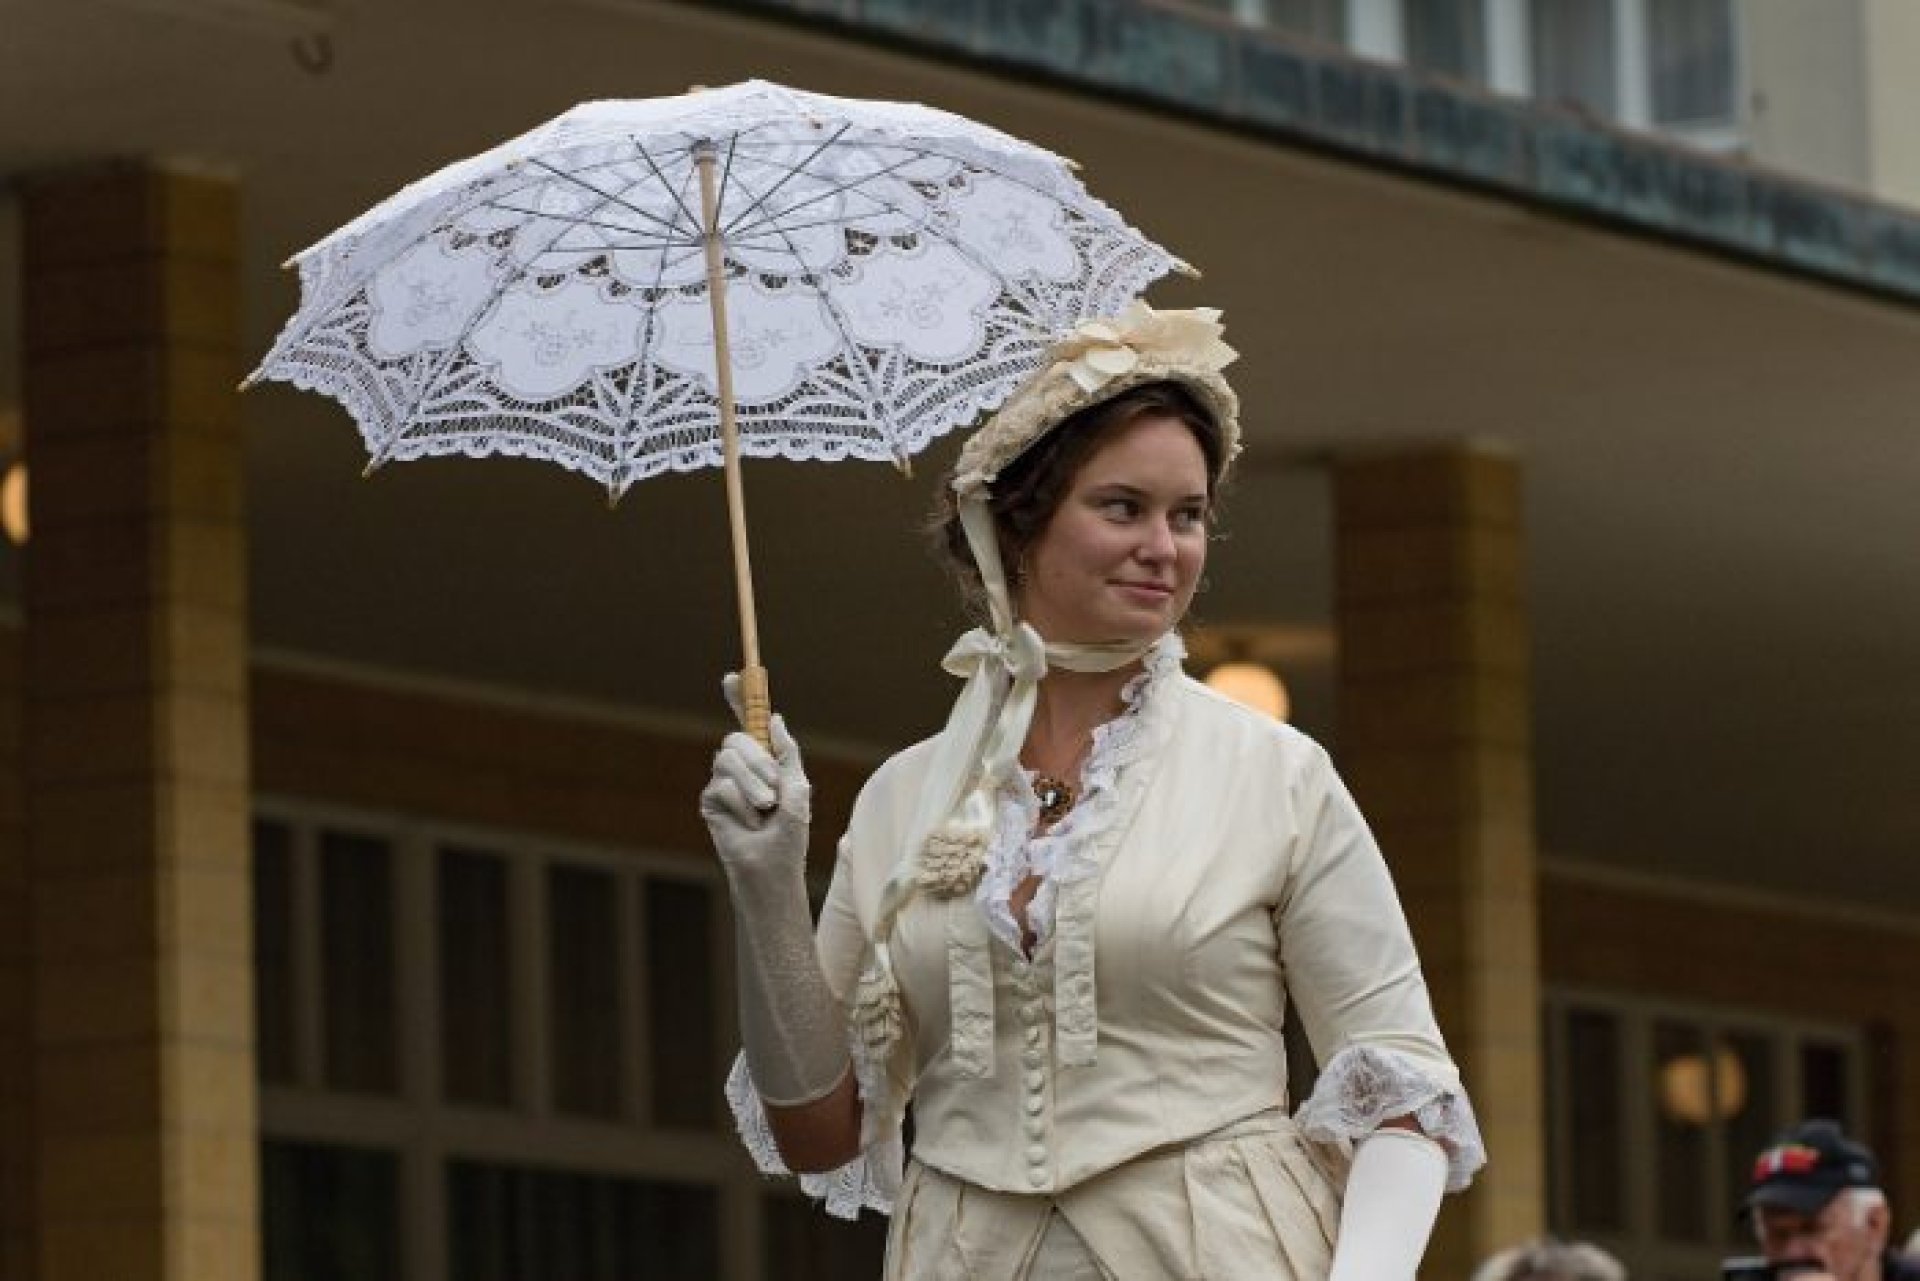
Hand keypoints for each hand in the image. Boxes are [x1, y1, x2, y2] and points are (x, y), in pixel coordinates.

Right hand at [701, 680, 810, 881]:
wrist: (773, 867)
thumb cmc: (790, 832)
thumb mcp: (798, 787)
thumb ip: (787, 753)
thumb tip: (776, 718)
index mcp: (764, 760)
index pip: (748, 723)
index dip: (739, 698)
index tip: (733, 676)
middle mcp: (742, 768)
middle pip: (737, 738)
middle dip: (758, 761)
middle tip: (774, 789)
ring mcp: (723, 782)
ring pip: (728, 759)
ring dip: (753, 786)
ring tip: (766, 809)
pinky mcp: (710, 800)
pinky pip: (721, 786)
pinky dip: (742, 805)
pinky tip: (750, 824)